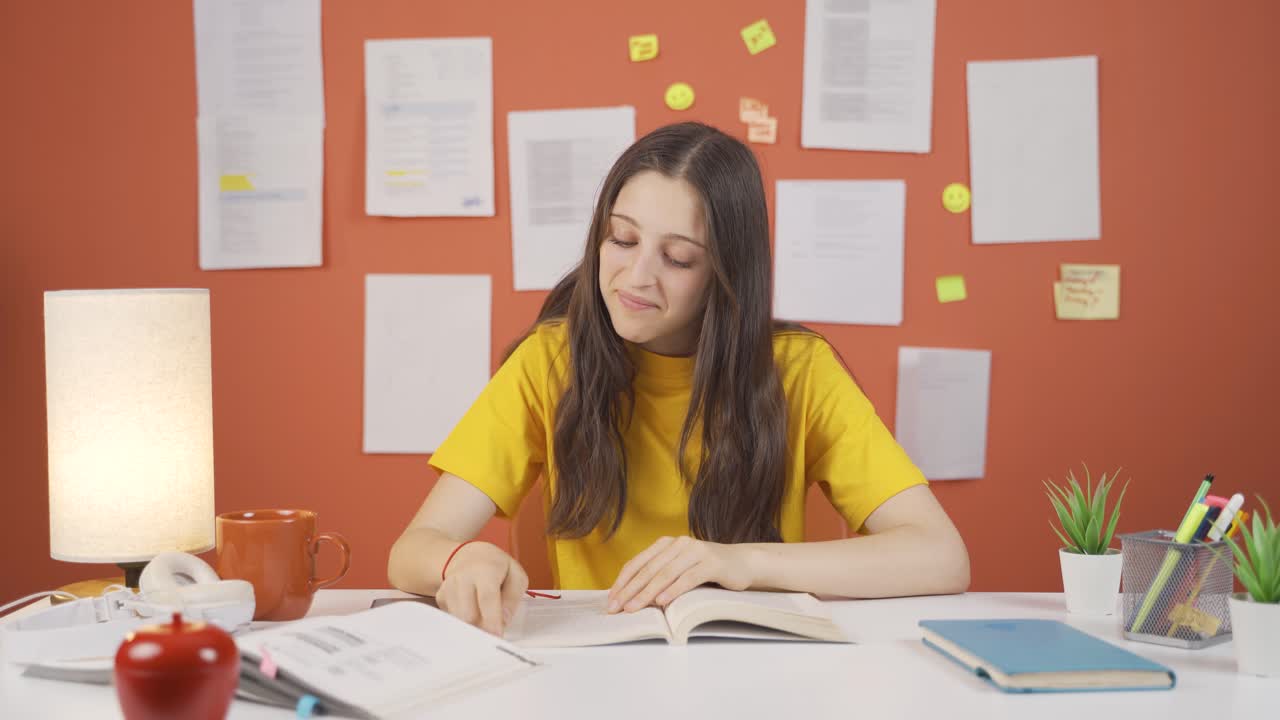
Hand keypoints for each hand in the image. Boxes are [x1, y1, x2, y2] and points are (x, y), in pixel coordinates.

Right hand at [436, 542, 528, 635]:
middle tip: (493, 630)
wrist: (470, 556)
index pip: (487, 597)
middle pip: (468, 614)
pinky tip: (471, 609)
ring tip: (483, 616)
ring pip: (458, 619)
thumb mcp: (516, 575)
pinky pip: (452, 618)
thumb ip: (513, 598)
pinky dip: (463, 620)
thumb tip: (504, 619)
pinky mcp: (441, 596)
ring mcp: (449, 586)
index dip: (492, 619)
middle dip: (482, 628)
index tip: (497, 635)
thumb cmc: (496, 567)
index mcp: (485, 570)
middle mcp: (463, 577)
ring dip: (473, 625)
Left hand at [607, 536, 754, 613]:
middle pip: (648, 570)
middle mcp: (678, 544)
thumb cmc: (707, 571)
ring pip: (665, 574)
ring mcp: (695, 551)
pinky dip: (673, 590)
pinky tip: (662, 602)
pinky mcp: (711, 563)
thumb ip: (660, 577)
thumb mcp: (679, 570)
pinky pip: (688, 578)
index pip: (638, 563)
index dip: (622, 582)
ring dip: (646, 593)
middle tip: (616, 609)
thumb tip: (631, 599)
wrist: (743, 563)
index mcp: (666, 544)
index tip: (610, 601)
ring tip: (633, 608)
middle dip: (629, 591)